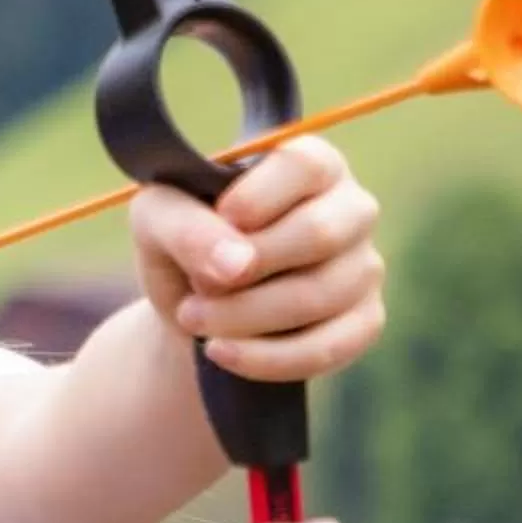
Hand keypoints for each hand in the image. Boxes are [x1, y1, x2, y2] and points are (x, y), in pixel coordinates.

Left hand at [130, 136, 383, 383]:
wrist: (194, 312)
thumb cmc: (182, 245)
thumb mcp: (158, 220)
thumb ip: (185, 225)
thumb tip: (236, 264)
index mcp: (309, 164)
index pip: (305, 164)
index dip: (259, 196)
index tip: (221, 218)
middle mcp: (349, 209)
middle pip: (319, 233)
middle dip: (246, 271)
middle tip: (197, 290)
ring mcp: (363, 267)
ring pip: (319, 295)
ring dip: (245, 316)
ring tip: (193, 319)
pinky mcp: (363, 322)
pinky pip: (329, 346)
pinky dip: (267, 357)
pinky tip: (222, 352)